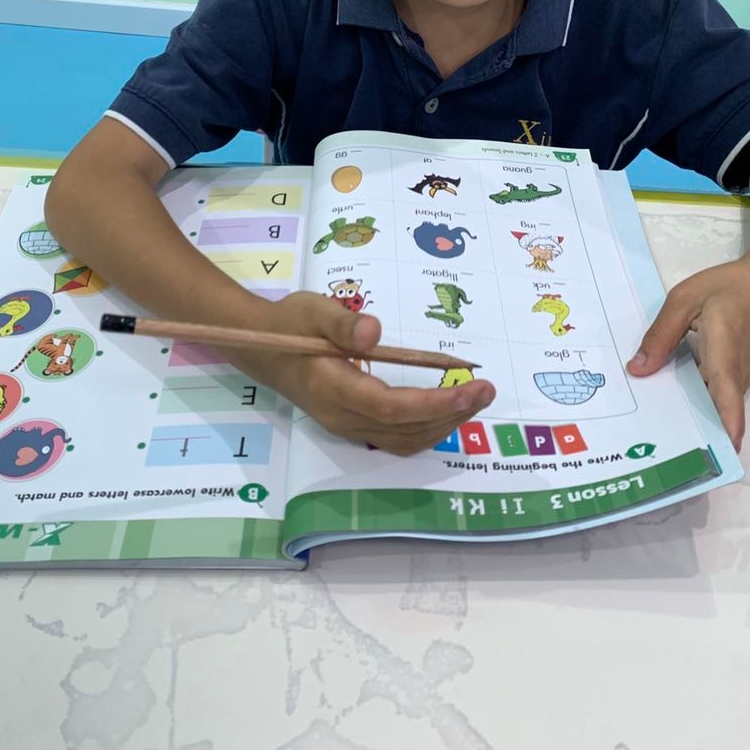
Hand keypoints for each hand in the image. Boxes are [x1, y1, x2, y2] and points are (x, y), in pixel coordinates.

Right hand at [258, 292, 495, 454]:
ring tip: (474, 399)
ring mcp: (347, 426)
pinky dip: (426, 429)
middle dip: (451, 414)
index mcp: (334, 389)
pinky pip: (396, 439)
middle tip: (486, 390)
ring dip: (443, 425)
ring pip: (404, 440)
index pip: (392, 407)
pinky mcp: (352, 426)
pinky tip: (445, 410)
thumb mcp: (313, 309)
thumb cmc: (291, 324)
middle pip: (405, 429)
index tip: (471, 388)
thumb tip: (376, 331)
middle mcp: (343, 417)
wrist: (262, 349)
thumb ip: (343, 321)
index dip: (435, 404)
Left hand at [626, 256, 749, 451]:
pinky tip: (667, 400)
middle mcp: (738, 369)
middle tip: (648, 446)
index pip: (728, 384)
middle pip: (713, 406)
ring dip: (688, 415)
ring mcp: (743, 378)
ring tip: (648, 428)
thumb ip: (661, 334)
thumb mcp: (685, 298)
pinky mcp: (740, 380)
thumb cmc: (730, 288)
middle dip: (687, 427)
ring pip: (712, 403)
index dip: (728, 414)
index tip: (727, 444)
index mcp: (725, 343)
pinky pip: (715, 396)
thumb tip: (638, 370)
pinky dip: (694, 400)